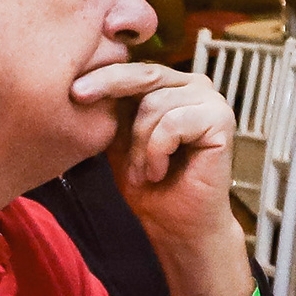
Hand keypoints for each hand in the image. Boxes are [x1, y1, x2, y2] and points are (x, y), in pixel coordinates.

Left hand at [75, 61, 242, 288]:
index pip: (136, 69)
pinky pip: (173, 123)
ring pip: (156, 104)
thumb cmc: (151, 187)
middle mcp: (196, 86)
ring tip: (143, 172)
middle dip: (110, 89)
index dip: (104, 76)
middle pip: (145, 76)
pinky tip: (160, 172)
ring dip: (139, 145)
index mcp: (173, 86)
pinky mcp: (222, 120)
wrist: (178, 226)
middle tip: (79, 98)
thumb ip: (113, 110)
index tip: (73, 89)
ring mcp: (212, 101)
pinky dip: (158, 152)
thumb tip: (82, 81)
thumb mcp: (121, 141)